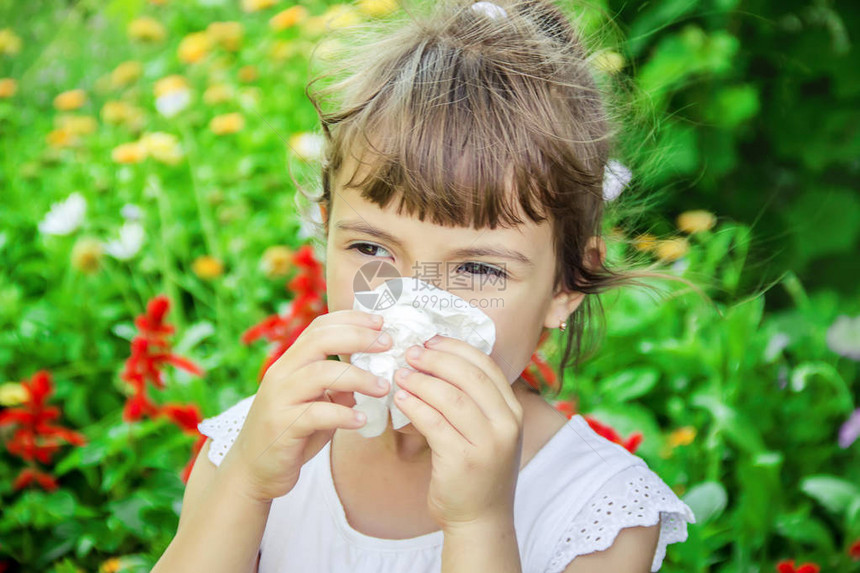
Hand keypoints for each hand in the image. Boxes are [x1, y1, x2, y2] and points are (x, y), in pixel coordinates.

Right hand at [221, 310, 391, 502]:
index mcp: (290, 363)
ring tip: (383, 387)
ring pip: (320, 374)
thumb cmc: (290, 434)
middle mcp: (281, 374)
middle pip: (320, 340)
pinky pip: (316, 414)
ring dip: (358, 378)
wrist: (253, 471)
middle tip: (387, 344)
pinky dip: (343, 414)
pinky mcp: (281, 427)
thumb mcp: (315, 404)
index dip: (351, 320)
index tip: (381, 323)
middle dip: (357, 337)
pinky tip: (361, 420)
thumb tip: (370, 378)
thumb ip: (337, 389)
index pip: (319, 328)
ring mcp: (279, 399)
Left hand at [394, 335, 523, 528]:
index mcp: (513, 411)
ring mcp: (488, 444)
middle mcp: (507, 424)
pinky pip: (435, 424)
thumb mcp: (489, 431)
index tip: (430, 340)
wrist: (481, 519)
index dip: (455, 348)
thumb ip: (474, 400)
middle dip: (436, 359)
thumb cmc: (478, 470)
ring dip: (421, 381)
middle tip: (410, 352)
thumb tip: (437, 360)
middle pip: (469, 377)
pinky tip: (400, 399)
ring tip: (400, 374)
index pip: (486, 366)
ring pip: (451, 398)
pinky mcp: (463, 462)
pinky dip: (415, 406)